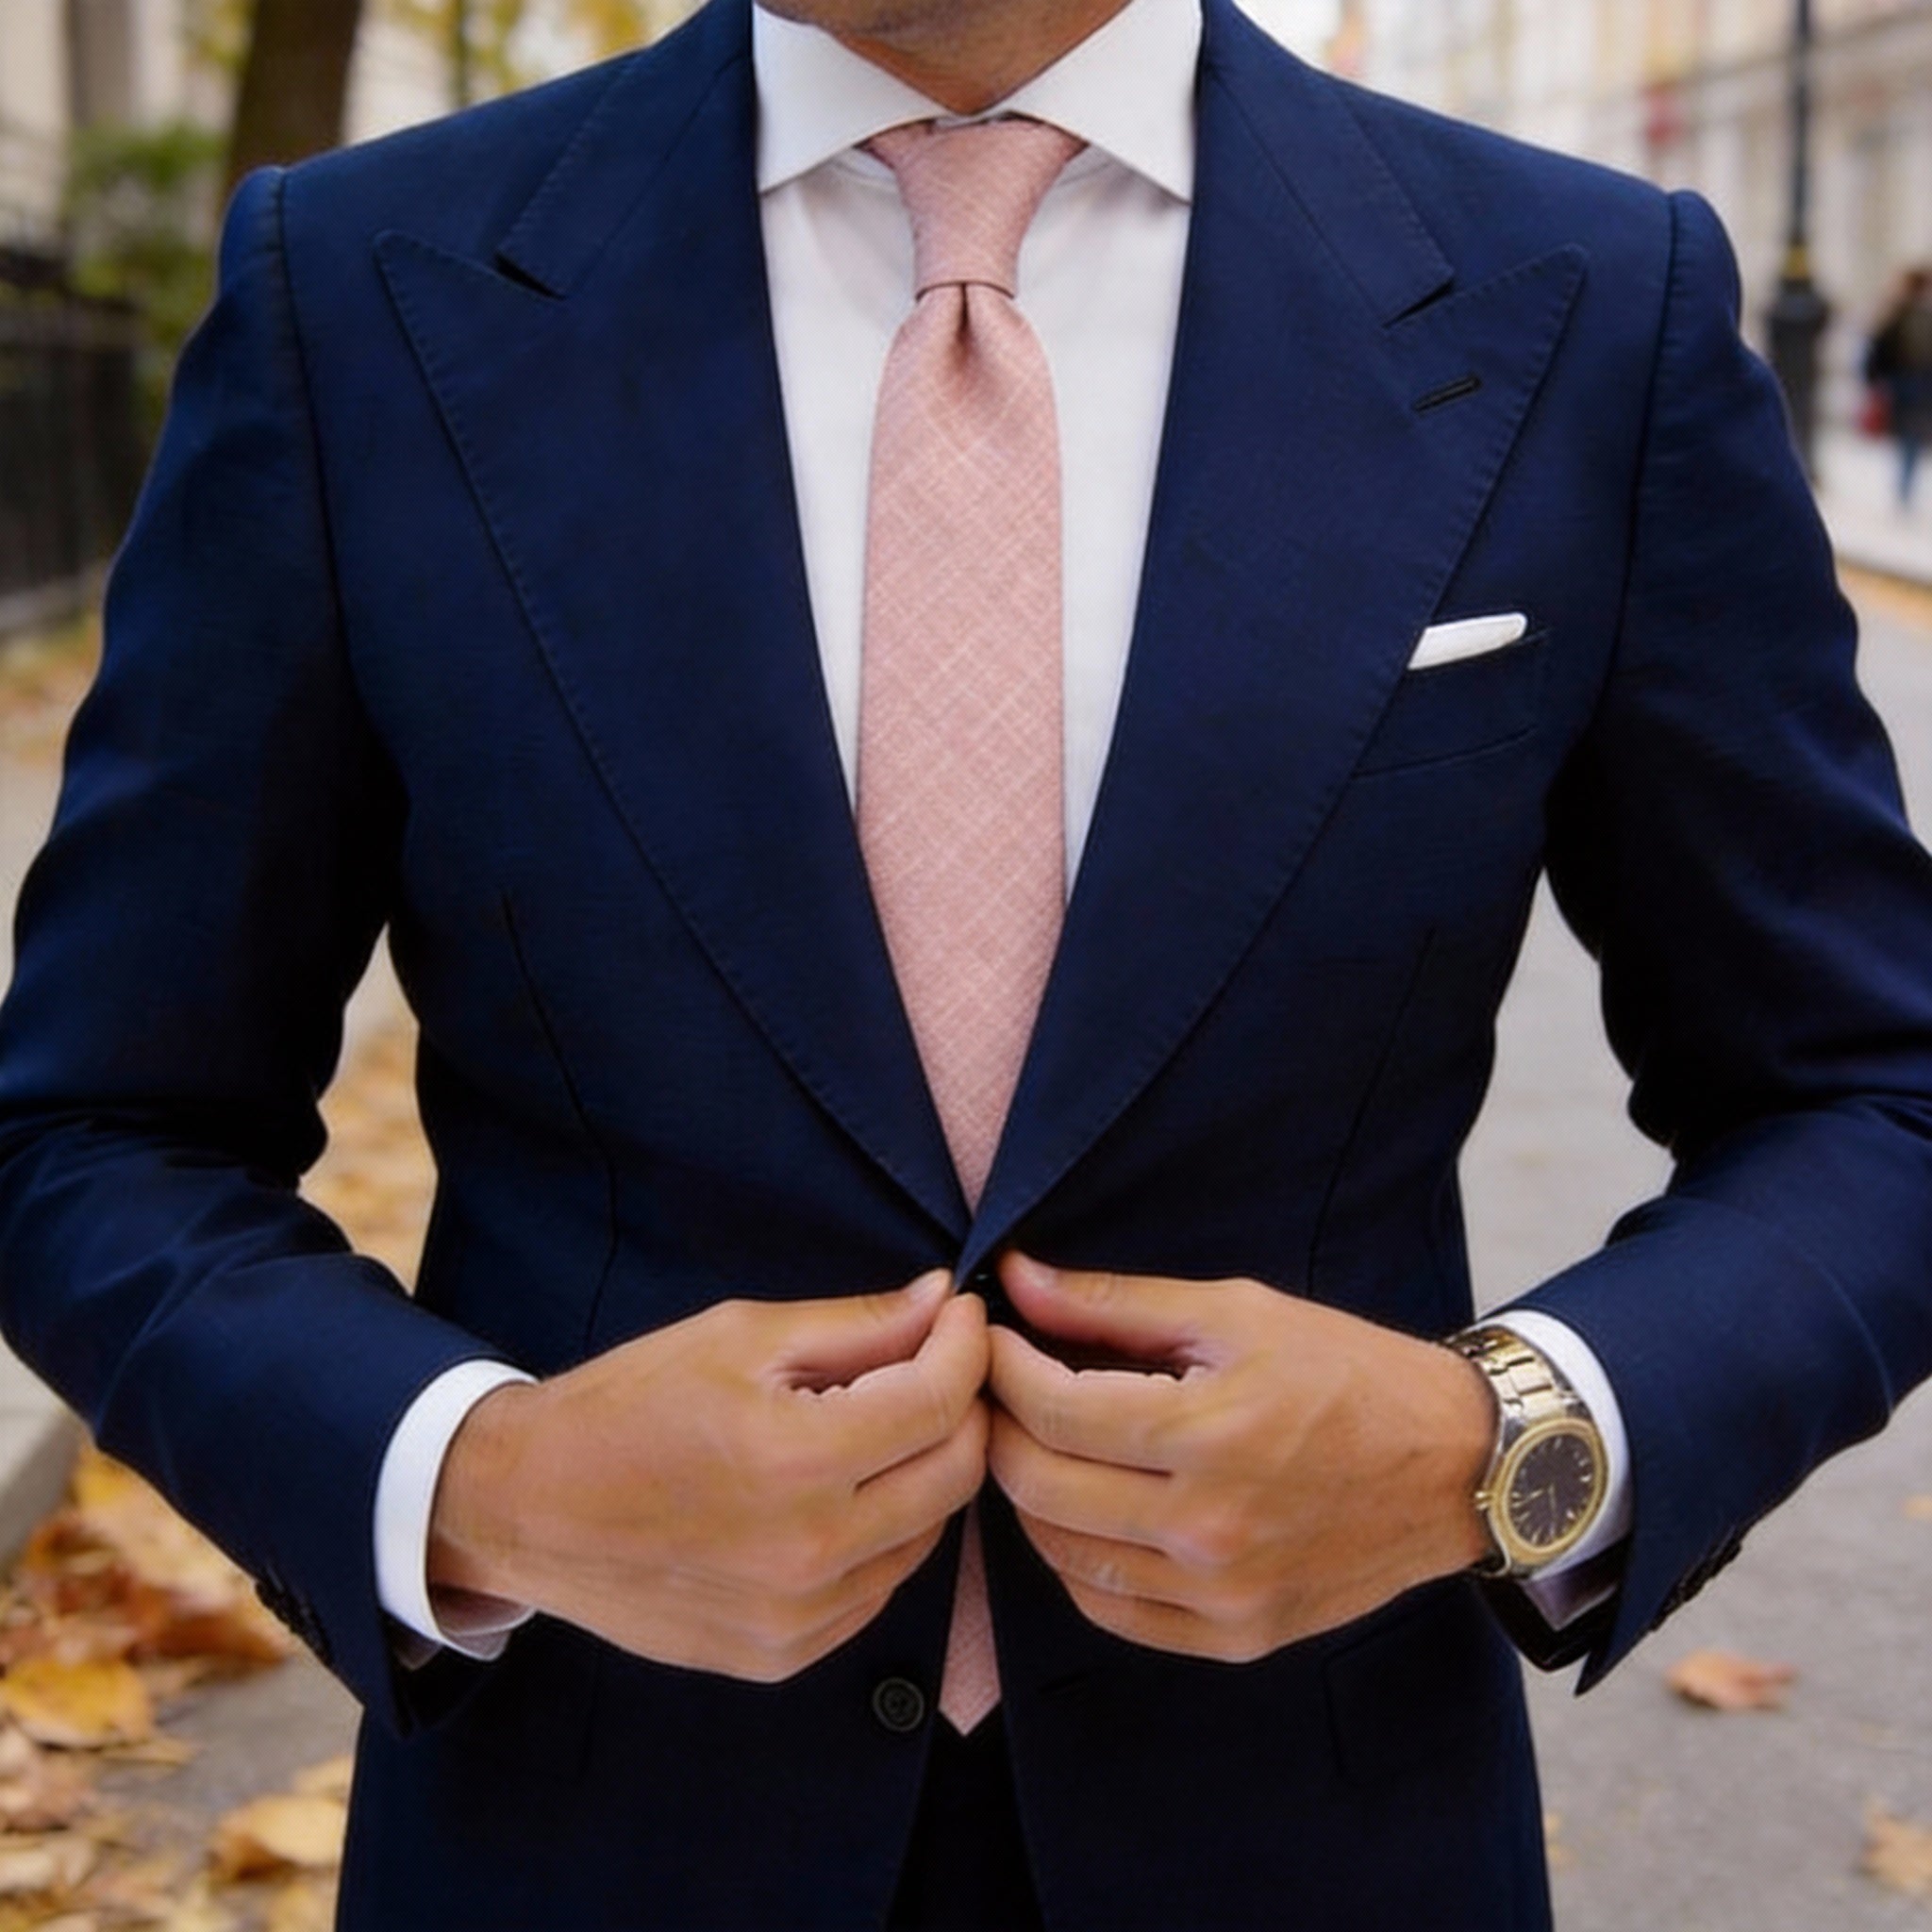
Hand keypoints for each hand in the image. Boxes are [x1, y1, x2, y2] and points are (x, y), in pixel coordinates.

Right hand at [429, 1273, 989, 1682]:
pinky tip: (844, 1492)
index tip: (962, 1314)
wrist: (526, 1507)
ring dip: (927, 1471)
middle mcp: (810, 1552)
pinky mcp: (783, 1656)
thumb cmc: (628, 1404)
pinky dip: (884, 1533)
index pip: (938, 1402)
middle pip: (955, 1474)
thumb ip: (855, 1325)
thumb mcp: (739, 1337)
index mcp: (796, 1460)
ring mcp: (800, 1618)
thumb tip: (943, 1300)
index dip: (966, 1346)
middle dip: (964, 1406)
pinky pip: (878, 1587)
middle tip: (939, 1362)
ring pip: (928, 1536)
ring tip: (886, 1423)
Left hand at [987, 1255, 1492, 1662]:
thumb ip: (1116, 1303)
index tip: (990, 1336)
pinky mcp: (1235, 1636)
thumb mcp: (1237, 1313)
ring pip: (1062, 1555)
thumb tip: (1018, 1278)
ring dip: (1029, 1495)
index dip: (1002, 1367)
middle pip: (1041, 1486)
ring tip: (1035, 1442)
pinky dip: (1075, 1561)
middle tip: (998, 1387)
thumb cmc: (1348, 1372)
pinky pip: (1111, 1610)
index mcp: (1211, 1434)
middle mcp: (1209, 1528)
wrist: (1455, 1466)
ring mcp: (1221, 1595)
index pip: (1053, 1409)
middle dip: (1000, 1426)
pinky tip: (1080, 1511)